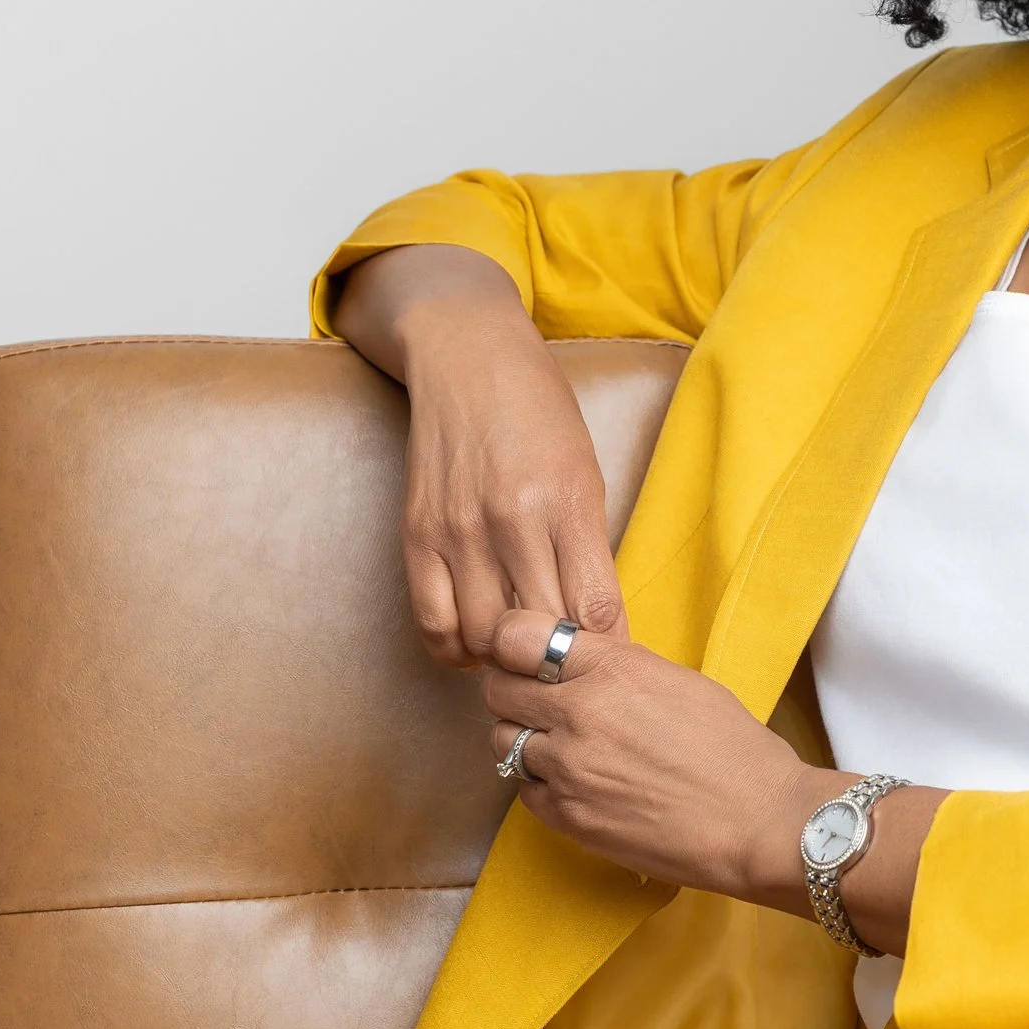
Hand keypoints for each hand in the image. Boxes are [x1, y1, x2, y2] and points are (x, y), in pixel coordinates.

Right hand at [333, 245, 626, 665]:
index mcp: (569, 503)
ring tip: (522, 655)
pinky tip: (475, 643)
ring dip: (506, 659)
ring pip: (485, 640)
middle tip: (567, 669)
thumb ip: (589, 545)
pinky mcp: (417, 535)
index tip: (611, 662)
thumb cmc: (540, 412)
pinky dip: (456, 648)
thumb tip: (597, 623)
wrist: (468, 359)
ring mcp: (459, 531)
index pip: (595, 611)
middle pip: (542, 635)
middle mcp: (512, 522)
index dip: (607, 649)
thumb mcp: (586, 470)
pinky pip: (433, 623)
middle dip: (561, 662)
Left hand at [481, 610, 835, 908]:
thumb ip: (616, 667)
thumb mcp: (676, 679)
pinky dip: (541, 784)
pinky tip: (576, 783)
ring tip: (559, 746)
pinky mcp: (568, 817)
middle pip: (497, 690)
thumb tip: (576, 662)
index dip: (511, 643)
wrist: (756, 820)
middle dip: (512, 690)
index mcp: (610, 667)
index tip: (519, 652)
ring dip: (523, 739)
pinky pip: (525, 790)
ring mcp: (568, 769)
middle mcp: (578, 712)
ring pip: (503, 742)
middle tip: (535, 700)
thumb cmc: (732, 746)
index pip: (514, 636)